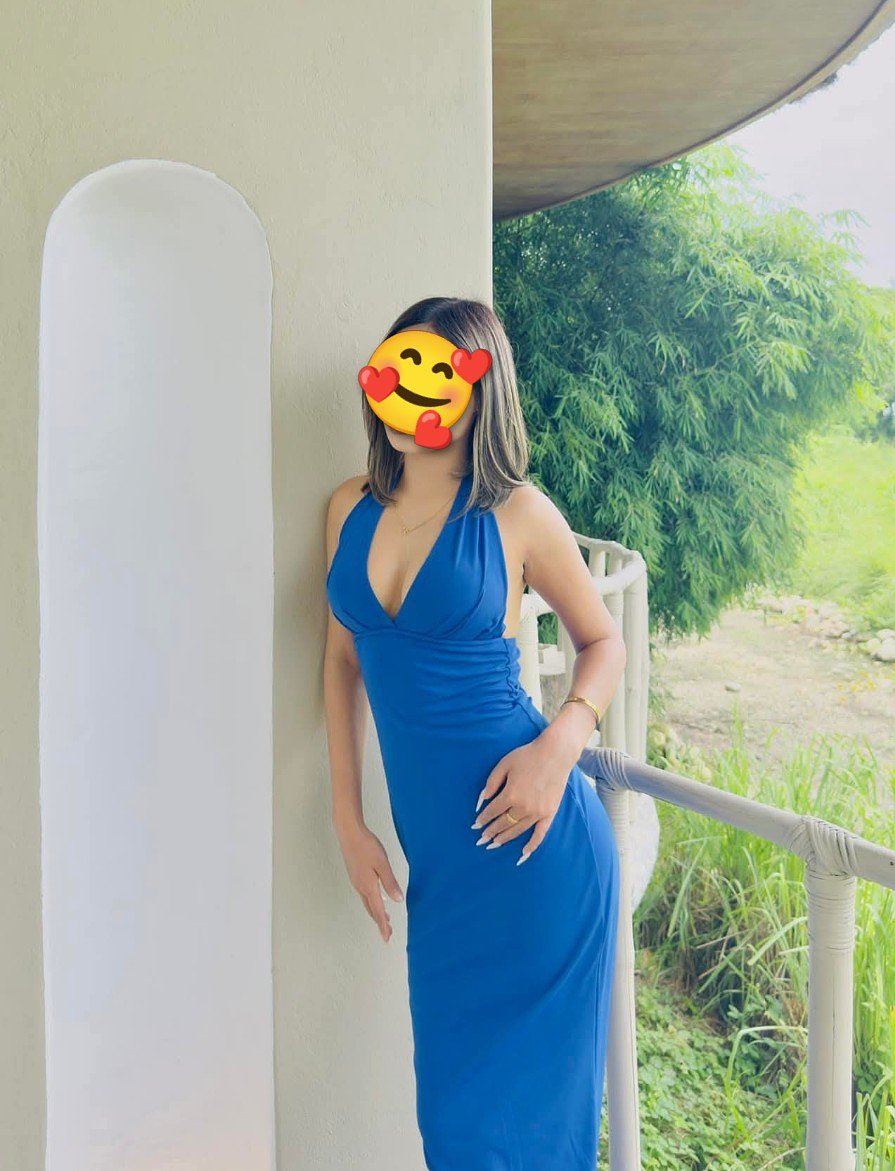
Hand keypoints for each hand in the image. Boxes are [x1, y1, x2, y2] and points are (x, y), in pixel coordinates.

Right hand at [334, 820, 403, 941]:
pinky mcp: (355, 875)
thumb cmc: (366, 846)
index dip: (383, 925)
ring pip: (367, 902)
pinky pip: (364, 894)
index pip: (378, 911)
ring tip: (384, 919)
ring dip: (375, 912)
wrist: (349, 833)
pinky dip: (371, 901)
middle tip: (387, 932)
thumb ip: (390, 882)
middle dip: (380, 922)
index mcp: (368, 886)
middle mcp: (360, 887)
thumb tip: (398, 901)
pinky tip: (375, 898)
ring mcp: (356, 881)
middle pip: (371, 909)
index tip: (387, 938)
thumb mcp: (382, 864)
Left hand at [470, 734, 572, 863]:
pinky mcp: (550, 813)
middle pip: (503, 823)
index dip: (483, 819)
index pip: (492, 812)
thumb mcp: (504, 764)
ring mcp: (537, 812)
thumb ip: (491, 782)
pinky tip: (523, 853)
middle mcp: (523, 807)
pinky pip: (540, 834)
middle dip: (490, 832)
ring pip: (517, 830)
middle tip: (481, 840)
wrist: (555, 753)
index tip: (475, 825)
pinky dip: (532, 845)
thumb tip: (481, 800)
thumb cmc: (527, 755)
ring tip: (494, 844)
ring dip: (505, 838)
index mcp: (510, 794)